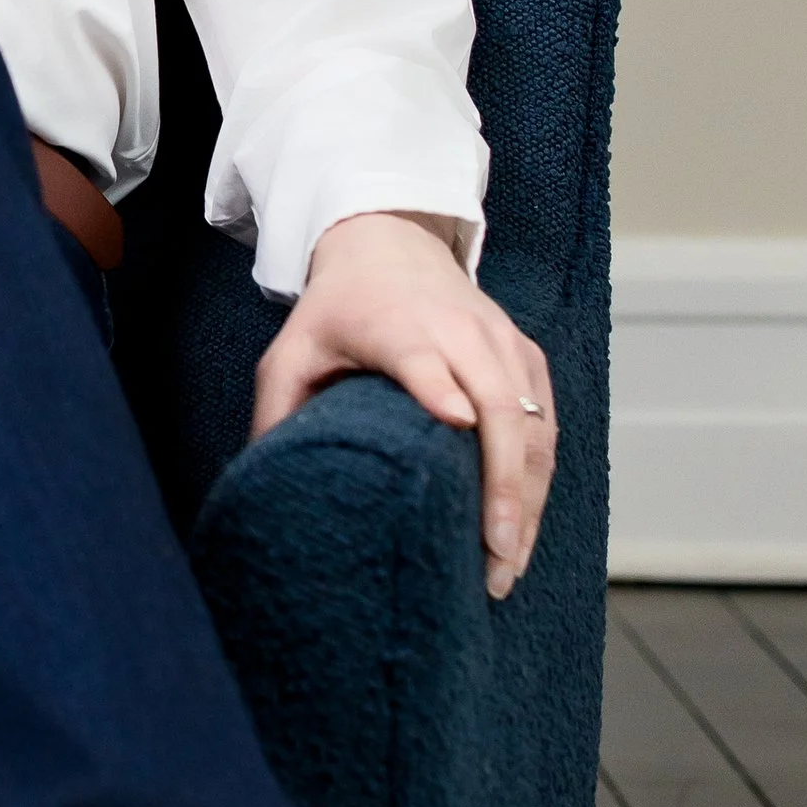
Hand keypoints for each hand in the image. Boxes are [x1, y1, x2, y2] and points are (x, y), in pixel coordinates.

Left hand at [253, 208, 555, 599]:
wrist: (391, 242)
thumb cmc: (340, 307)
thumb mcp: (294, 346)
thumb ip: (277, 406)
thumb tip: (262, 479)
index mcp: (396, 324)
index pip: (422, 355)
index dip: (439, 388)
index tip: (456, 423)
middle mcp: (459, 330)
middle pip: (496, 402)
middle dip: (503, 484)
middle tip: (493, 557)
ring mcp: (501, 341)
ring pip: (530, 423)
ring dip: (528, 498)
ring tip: (508, 564)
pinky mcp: (525, 355)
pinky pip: (545, 423)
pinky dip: (540, 479)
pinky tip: (523, 530)